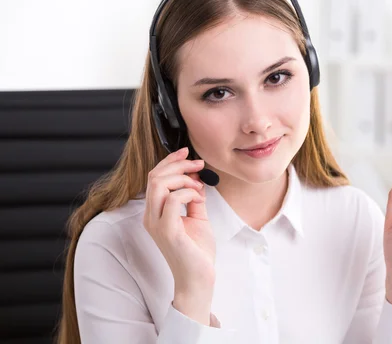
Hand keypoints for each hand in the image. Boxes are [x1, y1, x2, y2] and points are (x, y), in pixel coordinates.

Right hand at [143, 146, 215, 323]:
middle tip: (199, 165)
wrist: (199, 278)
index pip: (154, 178)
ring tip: (199, 185)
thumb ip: (194, 199)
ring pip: (158, 184)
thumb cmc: (197, 251)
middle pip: (154, 176)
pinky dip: (188, 192)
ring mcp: (157, 224)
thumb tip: (198, 180)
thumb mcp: (197, 218)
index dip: (170, 161)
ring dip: (182, 177)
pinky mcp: (167, 231)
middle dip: (178, 164)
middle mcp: (151, 217)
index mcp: (155, 213)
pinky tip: (199, 198)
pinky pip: (172, 200)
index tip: (187, 153)